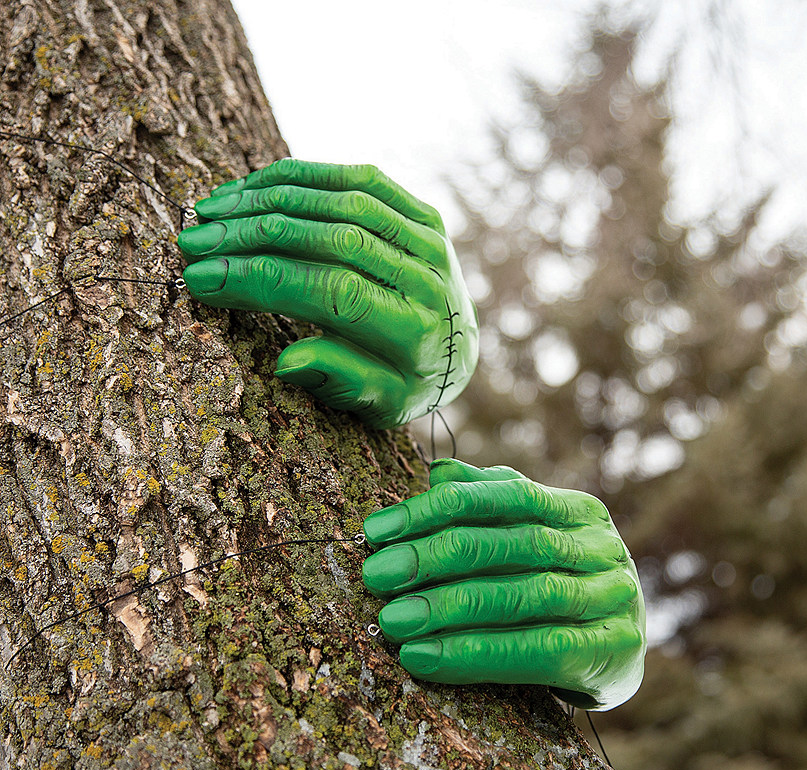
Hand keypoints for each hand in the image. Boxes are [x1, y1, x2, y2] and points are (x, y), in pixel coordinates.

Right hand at [176, 159, 478, 428]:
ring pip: (341, 201)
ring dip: (269, 200)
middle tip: (195, 241)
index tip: (202, 278)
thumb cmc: (410, 385)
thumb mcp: (382, 406)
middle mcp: (427, 276)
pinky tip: (257, 186)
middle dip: (253, 237)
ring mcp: (428, 238)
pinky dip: (305, 177)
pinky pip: (360, 180)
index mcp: (415, 330)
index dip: (261, 279)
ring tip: (212, 210)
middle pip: (331, 239)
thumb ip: (342, 380)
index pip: (330, 290)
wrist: (462, 354)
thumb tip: (286, 362)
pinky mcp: (423, 214)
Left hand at [361, 459, 645, 709]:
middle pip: (511, 543)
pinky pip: (535, 652)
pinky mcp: (610, 653)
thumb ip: (489, 502)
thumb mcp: (531, 534)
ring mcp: (611, 599)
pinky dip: (475, 655)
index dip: (437, 508)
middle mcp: (600, 547)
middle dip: (436, 556)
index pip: (504, 494)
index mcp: (578, 509)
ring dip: (450, 608)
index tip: (378, 530)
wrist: (620, 650)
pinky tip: (424, 658)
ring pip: (523, 596)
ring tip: (393, 620)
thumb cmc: (559, 581)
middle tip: (377, 574)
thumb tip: (437, 472)